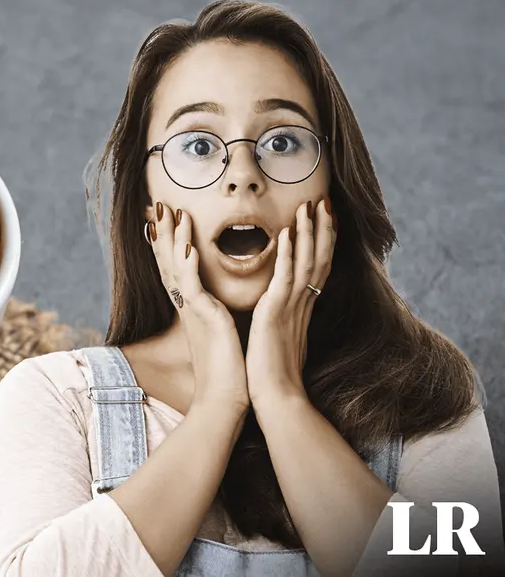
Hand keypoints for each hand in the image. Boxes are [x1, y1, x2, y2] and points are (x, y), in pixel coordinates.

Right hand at [148, 202, 248, 413]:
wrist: (225, 398)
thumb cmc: (227, 369)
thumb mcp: (221, 332)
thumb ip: (216, 313)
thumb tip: (222, 304)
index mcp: (193, 308)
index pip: (176, 268)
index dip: (169, 243)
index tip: (165, 220)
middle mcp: (187, 306)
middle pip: (168, 262)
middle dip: (163, 233)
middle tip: (158, 206)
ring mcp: (193, 311)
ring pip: (176, 268)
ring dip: (172, 239)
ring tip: (169, 214)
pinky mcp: (204, 319)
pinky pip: (192, 288)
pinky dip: (188, 266)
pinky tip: (188, 248)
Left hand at [246, 197, 335, 408]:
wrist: (275, 396)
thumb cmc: (274, 373)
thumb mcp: (280, 338)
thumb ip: (283, 320)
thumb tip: (279, 312)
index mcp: (302, 308)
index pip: (317, 267)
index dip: (322, 242)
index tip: (324, 219)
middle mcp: (303, 303)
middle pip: (320, 258)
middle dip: (323, 228)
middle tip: (324, 201)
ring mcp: (293, 306)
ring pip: (307, 261)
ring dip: (309, 231)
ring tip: (309, 205)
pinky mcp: (277, 312)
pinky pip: (286, 276)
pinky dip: (289, 252)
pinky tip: (289, 232)